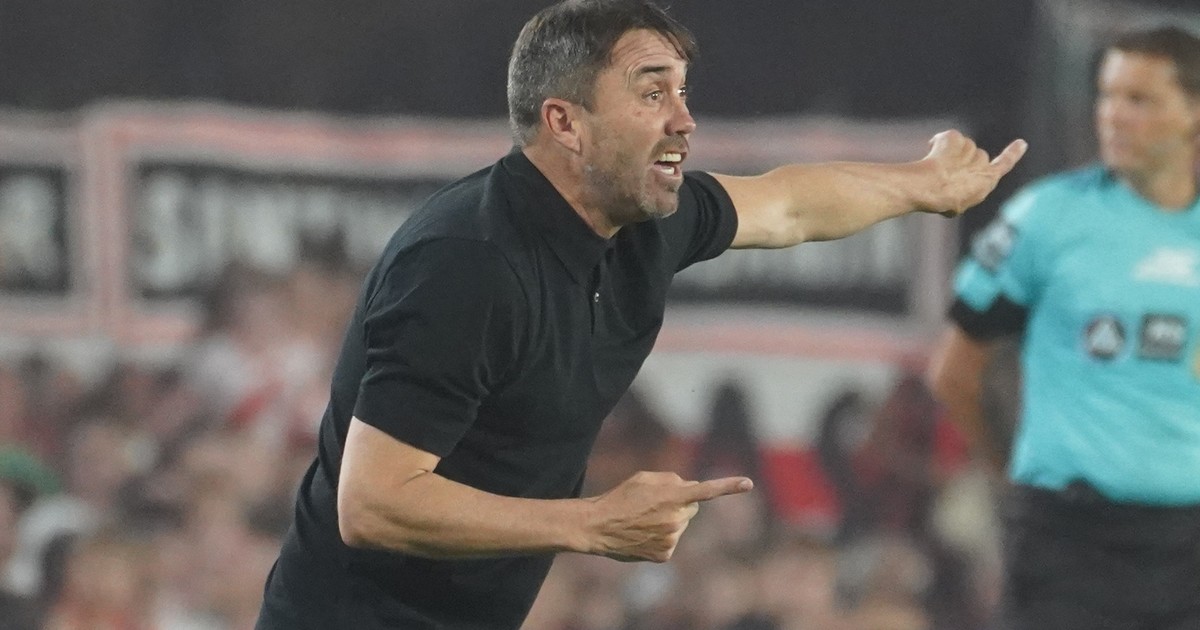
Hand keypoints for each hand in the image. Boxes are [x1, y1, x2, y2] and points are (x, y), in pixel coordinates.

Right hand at [582, 471, 752, 562]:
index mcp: (672, 496)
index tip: (749, 483)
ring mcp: (672, 539)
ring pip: (680, 525)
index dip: (729, 486)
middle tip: (653, 505)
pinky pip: (672, 541)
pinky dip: (661, 537)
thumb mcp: (644, 477)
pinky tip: (643, 534)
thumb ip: (671, 480)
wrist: (599, 526)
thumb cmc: (620, 497)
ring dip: (669, 521)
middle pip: (691, 508)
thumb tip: (690, 488)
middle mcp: (676, 519)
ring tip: (643, 520)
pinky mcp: (665, 554)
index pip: (706, 490)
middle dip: (679, 504)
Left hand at [918, 130, 1026, 216]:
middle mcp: (982, 164)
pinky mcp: (957, 140)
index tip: (1021, 143)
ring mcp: (970, 150)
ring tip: (938, 168)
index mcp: (986, 183)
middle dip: (965, 161)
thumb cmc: (942, 201)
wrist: (932, 188)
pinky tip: (931, 150)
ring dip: (953, 153)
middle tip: (946, 174)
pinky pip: (950, 137)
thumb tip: (953, 187)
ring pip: (964, 145)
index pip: (1003, 165)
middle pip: (978, 155)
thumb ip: (962, 192)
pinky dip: (940, 142)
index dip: (1012, 154)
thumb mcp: (956, 205)